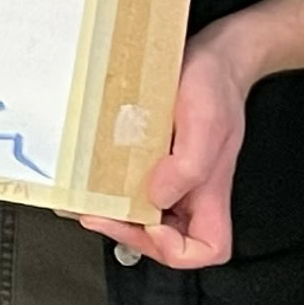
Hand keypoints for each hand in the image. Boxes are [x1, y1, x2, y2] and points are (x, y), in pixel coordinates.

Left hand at [80, 24, 257, 270]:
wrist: (213, 56)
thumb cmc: (215, 85)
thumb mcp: (205, 121)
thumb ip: (188, 165)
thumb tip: (158, 197)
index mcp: (211, 191)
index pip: (207, 249)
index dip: (176, 249)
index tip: (150, 225)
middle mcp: (192, 191)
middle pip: (167, 241)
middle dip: (130, 233)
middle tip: (97, 214)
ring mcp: (173, 177)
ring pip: (146, 217)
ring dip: (116, 215)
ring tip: (88, 201)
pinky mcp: (154, 160)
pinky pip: (133, 187)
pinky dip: (112, 189)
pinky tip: (93, 177)